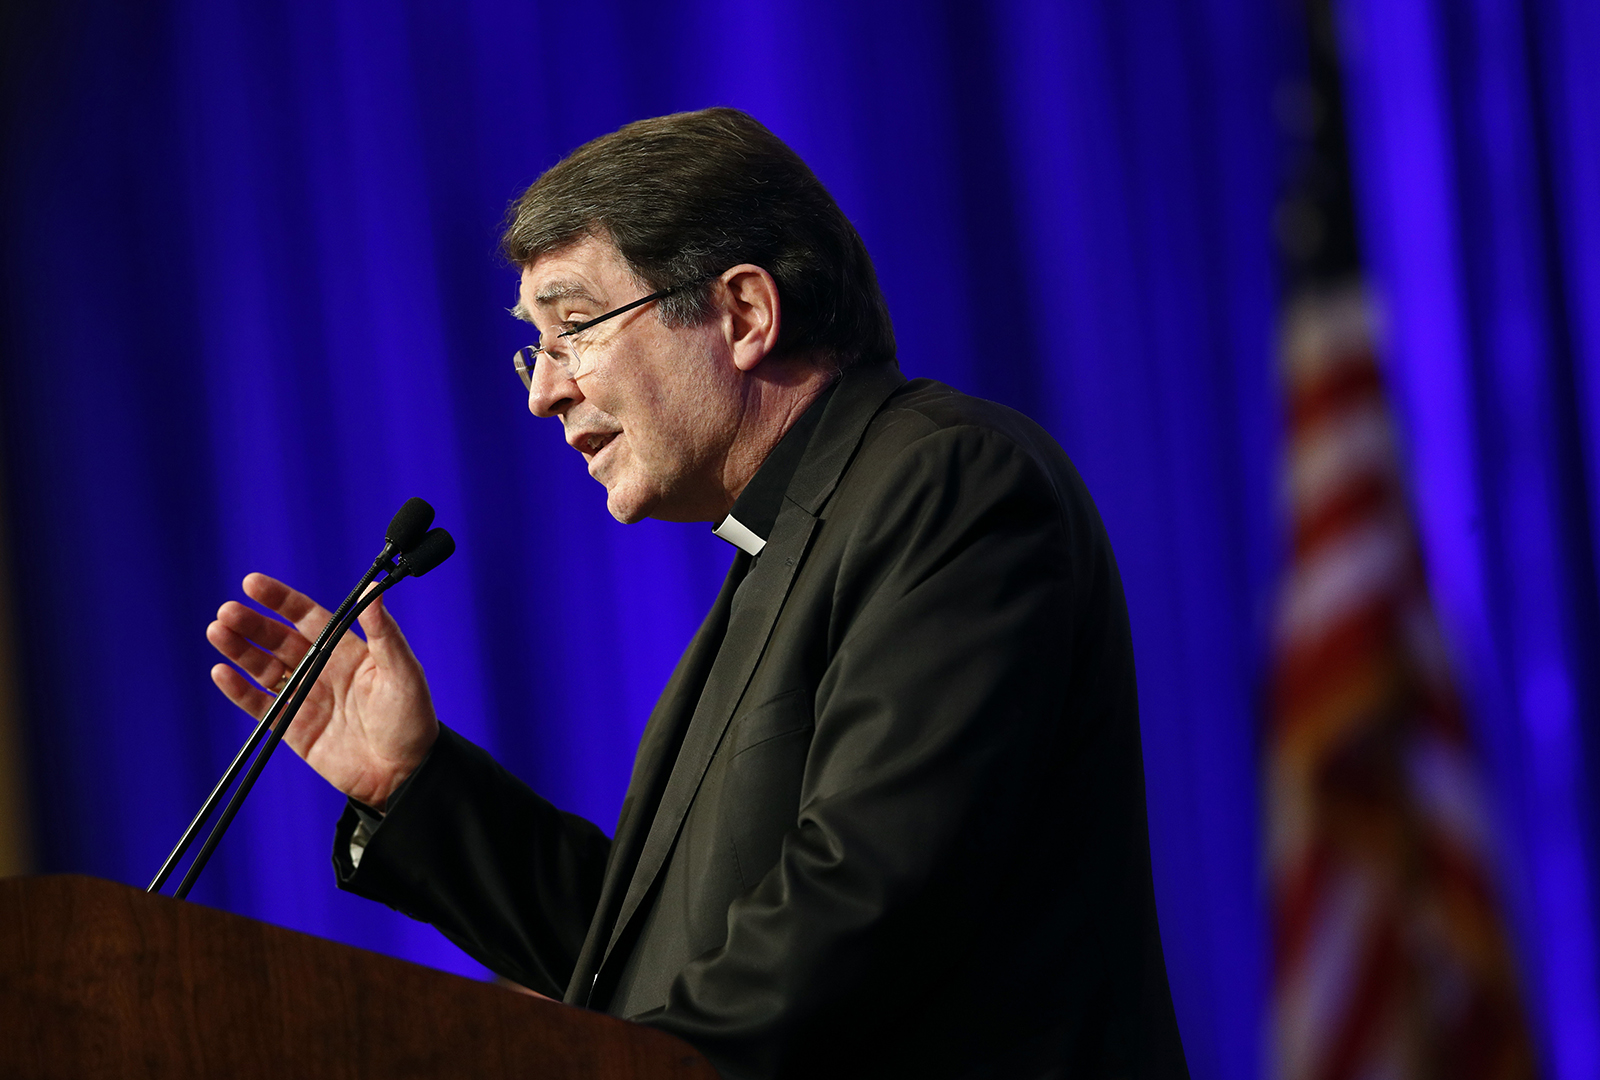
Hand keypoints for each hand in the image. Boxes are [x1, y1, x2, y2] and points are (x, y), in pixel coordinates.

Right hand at [207, 572, 439, 809]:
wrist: (406, 775)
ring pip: (265, 669)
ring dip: (240, 650)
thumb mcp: (403, 671)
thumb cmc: (412, 720)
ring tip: (217, 632)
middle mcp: (323, 671)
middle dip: (253, 625)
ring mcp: (307, 699)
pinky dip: (240, 691)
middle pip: (279, 641)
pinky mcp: (294, 730)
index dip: (280, 601)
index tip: (252, 584)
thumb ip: (384, 632)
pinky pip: (261, 706)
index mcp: (348, 651)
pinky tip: (221, 673)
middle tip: (227, 611)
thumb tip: (373, 589)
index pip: (307, 618)